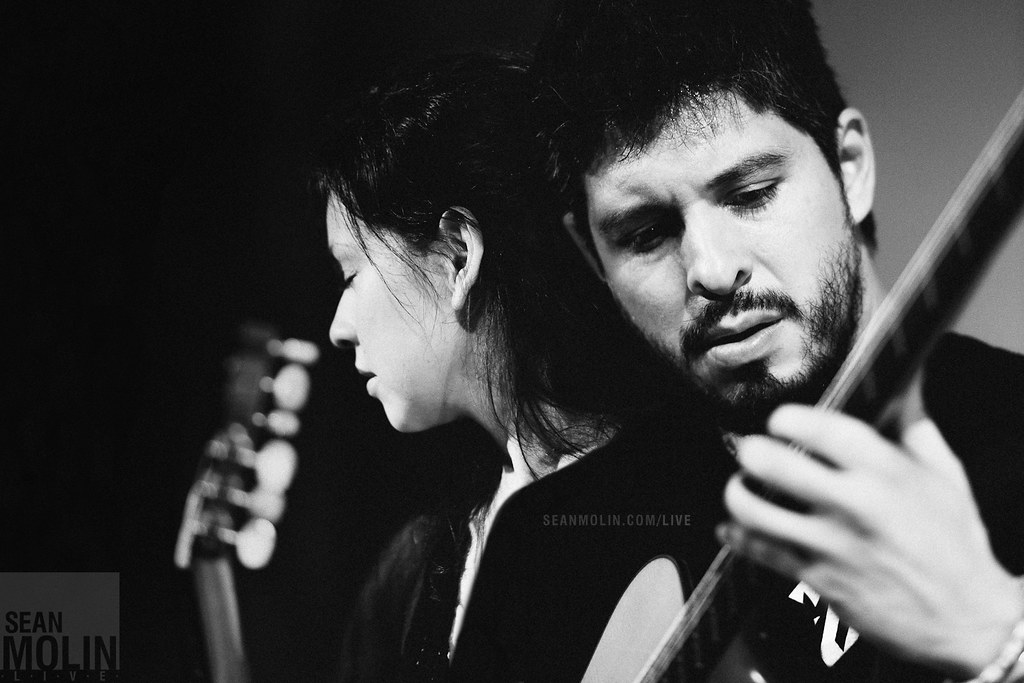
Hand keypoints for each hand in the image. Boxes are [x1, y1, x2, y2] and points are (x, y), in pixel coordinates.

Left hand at [719, 403, 1022, 676]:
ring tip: (740, 484)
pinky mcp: (818, 579)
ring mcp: (832, 545)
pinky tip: (730, 527)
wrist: (968, 620)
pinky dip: (736, 537)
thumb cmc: (956, 545)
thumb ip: (917, 428)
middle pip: (777, 465)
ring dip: (737, 493)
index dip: (789, 416)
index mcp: (887, 473)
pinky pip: (759, 553)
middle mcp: (855, 506)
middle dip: (751, 450)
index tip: (779, 417)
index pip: (824, 429)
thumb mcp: (946, 478)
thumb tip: (906, 383)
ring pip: (757, 511)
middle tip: (749, 447)